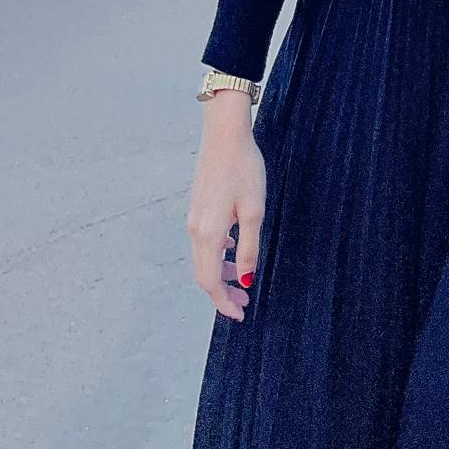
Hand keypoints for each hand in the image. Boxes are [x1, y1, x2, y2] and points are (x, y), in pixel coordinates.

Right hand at [186, 95, 264, 320]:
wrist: (225, 134)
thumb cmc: (244, 169)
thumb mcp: (254, 211)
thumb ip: (249, 248)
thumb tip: (247, 280)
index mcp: (209, 233)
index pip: (210, 281)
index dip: (224, 302)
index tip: (241, 314)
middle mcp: (196, 229)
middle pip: (204, 274)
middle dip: (223, 293)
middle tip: (244, 303)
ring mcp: (194, 217)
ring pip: (204, 257)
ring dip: (221, 273)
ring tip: (243, 279)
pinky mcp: (198, 206)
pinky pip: (204, 241)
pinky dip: (218, 254)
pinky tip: (234, 248)